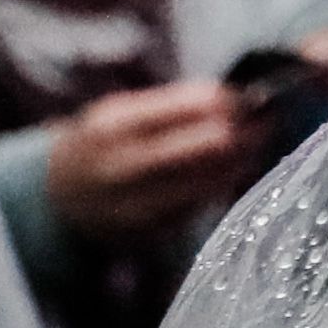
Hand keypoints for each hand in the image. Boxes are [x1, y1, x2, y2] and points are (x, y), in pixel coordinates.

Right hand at [42, 80, 257, 253]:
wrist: (58, 198)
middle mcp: (123, 165)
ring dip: (246, 158)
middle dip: (249, 129)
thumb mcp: (124, 112)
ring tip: (258, 144)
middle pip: (215, 143)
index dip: (233, 100)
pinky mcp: (155, 232)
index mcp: (115, 124)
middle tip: (268, 121)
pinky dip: (228, 184)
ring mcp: (138, 204)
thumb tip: (246, 95)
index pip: (197, 104)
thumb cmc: (106, 143)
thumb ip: (179, 103)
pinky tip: (236, 171)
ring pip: (219, 177)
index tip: (252, 97)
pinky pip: (208, 203)